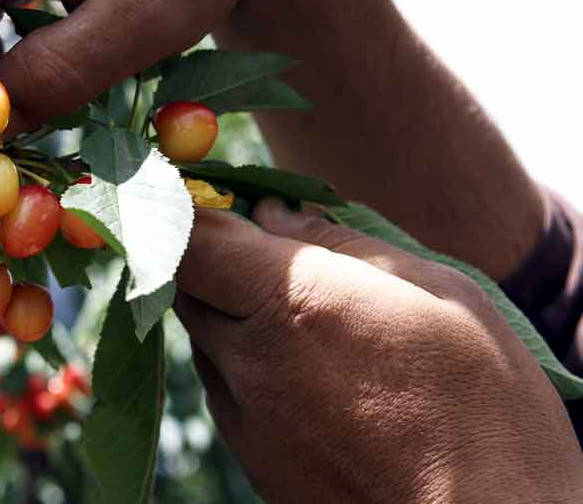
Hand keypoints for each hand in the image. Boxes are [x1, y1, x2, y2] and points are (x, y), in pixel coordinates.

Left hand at [175, 199, 582, 502]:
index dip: (197, 214)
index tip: (229, 206)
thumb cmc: (484, 408)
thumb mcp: (440, 294)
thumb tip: (276, 213)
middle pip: (188, 287)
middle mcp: (248, 360)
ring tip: (316, 332)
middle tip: (277, 262)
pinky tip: (315, 383)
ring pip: (208, 342)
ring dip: (237, 319)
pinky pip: (230, 395)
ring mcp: (244, 418)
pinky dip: (252, 372)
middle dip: (219, 263)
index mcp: (290, 301)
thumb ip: (346, 246)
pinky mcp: (252, 463)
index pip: (189, 238)